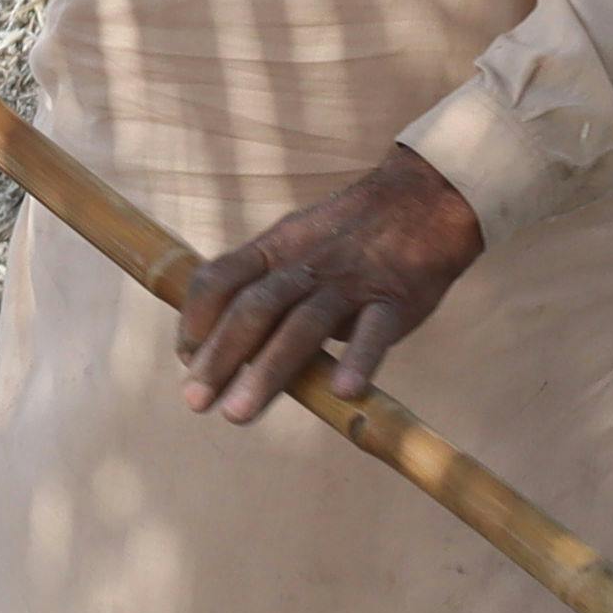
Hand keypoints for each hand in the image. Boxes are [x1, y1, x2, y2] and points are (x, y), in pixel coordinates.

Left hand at [174, 148, 484, 422]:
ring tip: (239, 412)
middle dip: (220, 356)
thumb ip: (262, 282)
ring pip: (303, 325)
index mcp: (276, 248)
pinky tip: (343, 392)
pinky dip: (359, 359)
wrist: (426, 199)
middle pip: (255, 309)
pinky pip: (375, 330)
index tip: (186, 359)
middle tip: (196, 401)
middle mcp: (307, 264)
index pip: (220, 279)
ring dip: (268, 371)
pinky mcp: (396, 299)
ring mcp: (352, 282)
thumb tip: (222, 340)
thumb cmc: (351, 232)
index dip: (196, 320)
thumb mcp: (295, 239)